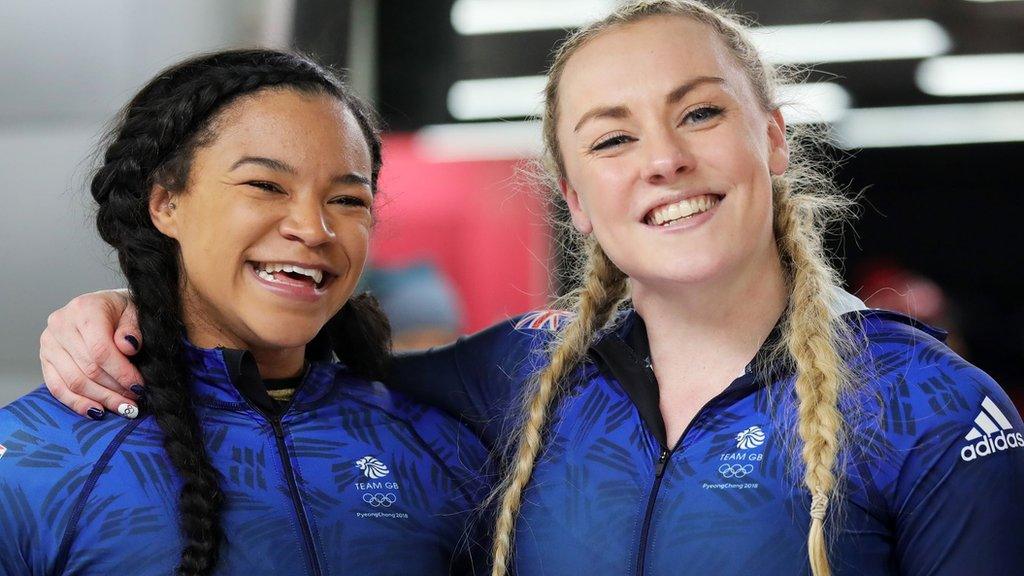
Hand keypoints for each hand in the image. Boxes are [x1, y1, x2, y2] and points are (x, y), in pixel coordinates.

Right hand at [40, 289, 143, 418]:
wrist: (102, 305)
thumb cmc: (122, 310)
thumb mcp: (135, 312)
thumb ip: (133, 329)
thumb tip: (128, 347)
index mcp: (85, 309)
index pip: (100, 350)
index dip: (121, 373)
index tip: (139, 387)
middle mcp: (61, 324)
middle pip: (88, 369)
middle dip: (115, 390)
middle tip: (134, 402)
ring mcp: (49, 342)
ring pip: (74, 382)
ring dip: (101, 399)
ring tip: (123, 408)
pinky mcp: (44, 358)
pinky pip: (57, 387)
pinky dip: (78, 403)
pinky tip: (97, 411)